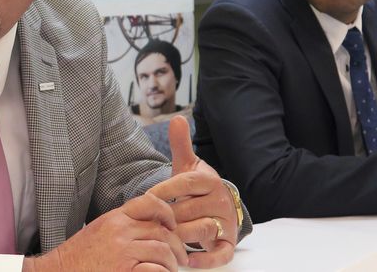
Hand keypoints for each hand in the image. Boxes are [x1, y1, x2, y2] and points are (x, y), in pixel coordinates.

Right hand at [24, 192, 187, 271]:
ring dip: (171, 263)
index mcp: (114, 218)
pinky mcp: (125, 271)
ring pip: (162, 250)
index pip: (149, 202)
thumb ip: (121, 224)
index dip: (167, 213)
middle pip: (161, 230)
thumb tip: (148, 226)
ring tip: (171, 270)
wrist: (58, 271)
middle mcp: (120, 231)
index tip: (172, 225)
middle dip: (176, 245)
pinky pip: (155, 270)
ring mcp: (123, 251)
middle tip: (180, 257)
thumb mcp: (99, 230)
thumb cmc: (78, 256)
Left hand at [149, 116, 237, 267]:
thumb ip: (181, 144)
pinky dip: (205, 259)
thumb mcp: (188, 166)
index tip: (147, 197)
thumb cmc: (196, 189)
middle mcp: (221, 201)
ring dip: (180, 236)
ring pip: (201, 230)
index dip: (164, 190)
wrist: (218, 208)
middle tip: (148, 222)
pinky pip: (220, 254)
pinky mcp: (229, 244)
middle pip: (188, 209)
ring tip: (162, 238)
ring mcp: (226, 223)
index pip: (184, 183)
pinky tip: (187, 260)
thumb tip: (178, 118)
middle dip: (167, 217)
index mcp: (210, 180)